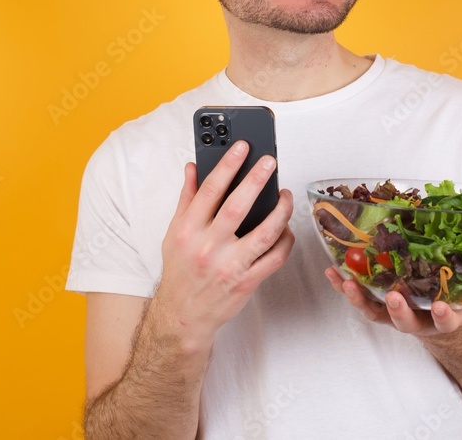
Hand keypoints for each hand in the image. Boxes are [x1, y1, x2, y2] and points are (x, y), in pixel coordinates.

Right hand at [152, 141, 293, 346]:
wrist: (183, 315)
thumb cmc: (180, 270)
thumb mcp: (174, 232)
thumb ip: (187, 198)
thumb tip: (193, 166)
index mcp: (188, 231)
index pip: (210, 191)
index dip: (228, 165)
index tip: (242, 147)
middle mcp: (208, 247)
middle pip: (238, 207)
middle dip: (256, 180)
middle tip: (270, 162)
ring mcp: (230, 266)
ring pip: (265, 233)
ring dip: (281, 210)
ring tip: (286, 194)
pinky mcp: (247, 282)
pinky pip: (275, 257)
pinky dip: (285, 240)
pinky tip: (286, 227)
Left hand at [324, 266, 461, 336]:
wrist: (441, 317)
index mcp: (444, 319)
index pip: (446, 322)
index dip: (445, 317)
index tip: (445, 307)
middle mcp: (417, 319)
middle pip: (404, 321)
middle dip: (399, 310)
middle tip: (394, 297)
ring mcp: (395, 313)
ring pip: (375, 311)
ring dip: (359, 298)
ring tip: (347, 282)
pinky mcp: (378, 304)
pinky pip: (358, 297)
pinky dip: (344, 287)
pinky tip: (332, 271)